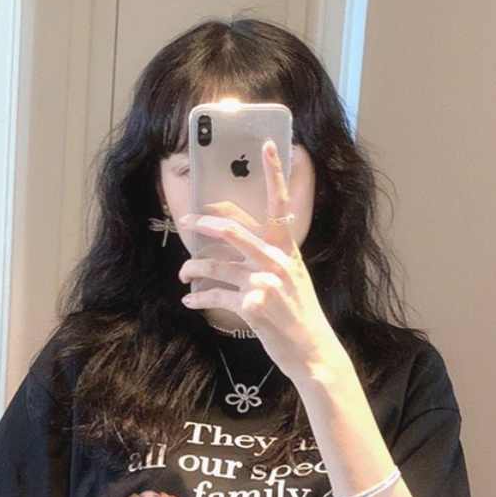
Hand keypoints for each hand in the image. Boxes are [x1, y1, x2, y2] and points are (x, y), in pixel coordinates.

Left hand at [177, 139, 345, 384]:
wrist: (311, 351)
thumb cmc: (299, 316)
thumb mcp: (293, 279)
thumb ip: (271, 258)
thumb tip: (239, 247)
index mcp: (287, 249)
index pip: (281, 204)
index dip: (275, 173)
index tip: (268, 145)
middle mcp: (277, 261)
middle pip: (234, 231)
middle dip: (205, 223)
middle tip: (187, 220)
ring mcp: (266, 283)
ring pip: (218, 266)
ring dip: (195, 269)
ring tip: (184, 274)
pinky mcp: (253, 306)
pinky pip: (217, 296)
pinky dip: (199, 298)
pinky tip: (189, 301)